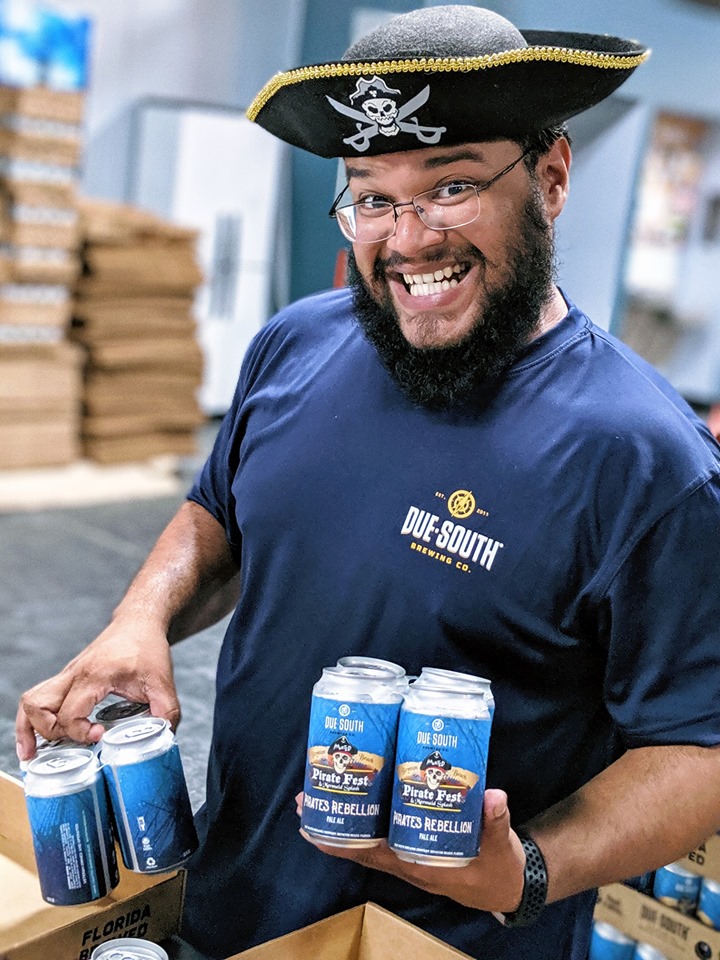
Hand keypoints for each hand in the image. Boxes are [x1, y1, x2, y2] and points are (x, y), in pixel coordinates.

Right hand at [16, 615, 179, 760]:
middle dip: (50, 734)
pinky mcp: (67, 679)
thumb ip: (167, 710)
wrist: (138, 622)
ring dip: (31, 728)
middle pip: (38, 707)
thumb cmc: (146, 645)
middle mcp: (74, 674)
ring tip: (34, 753)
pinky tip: (34, 742)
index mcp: (95, 675)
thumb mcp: (162, 680)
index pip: (70, 712)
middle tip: (72, 745)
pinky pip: (38, 699)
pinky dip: (32, 720)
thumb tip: (165, 737)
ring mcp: (67, 676)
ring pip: (32, 701)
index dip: (79, 732)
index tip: (100, 736)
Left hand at [296, 788, 525, 912]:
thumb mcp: (500, 845)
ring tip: (315, 797)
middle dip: (329, 826)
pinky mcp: (413, 848)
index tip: (311, 827)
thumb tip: (494, 796)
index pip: (372, 853)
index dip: (341, 842)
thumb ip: (495, 820)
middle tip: (302, 800)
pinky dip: (361, 823)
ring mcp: (408, 857)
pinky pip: (379, 837)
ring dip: (340, 822)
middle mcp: (407, 862)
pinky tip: (354, 801)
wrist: (507, 886)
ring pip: (365, 842)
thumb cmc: (498, 869)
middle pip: (358, 846)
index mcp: (420, 864)